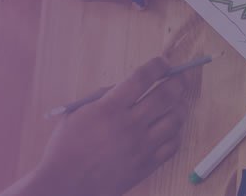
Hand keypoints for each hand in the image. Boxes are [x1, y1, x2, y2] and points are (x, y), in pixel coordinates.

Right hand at [19, 58, 190, 195]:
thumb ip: (105, 95)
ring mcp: (141, 146)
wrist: (66, 183)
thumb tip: (133, 85)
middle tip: (180, 77)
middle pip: (166, 95)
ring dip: (179, 106)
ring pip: (175, 119)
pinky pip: (173, 144)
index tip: (162, 62)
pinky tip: (169, 127)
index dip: (157, 66)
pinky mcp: (147, 164)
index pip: (142, 78)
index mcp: (109, 109)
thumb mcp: (78, 113)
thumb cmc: (67, 146)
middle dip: (177, 81)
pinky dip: (175, 132)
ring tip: (176, 102)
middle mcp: (129, 126)